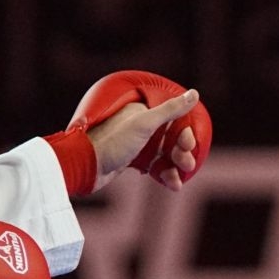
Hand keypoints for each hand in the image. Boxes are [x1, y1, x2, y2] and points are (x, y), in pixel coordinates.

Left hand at [69, 70, 213, 192]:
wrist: (84, 166)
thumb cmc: (113, 142)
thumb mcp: (144, 124)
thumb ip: (170, 110)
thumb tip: (194, 94)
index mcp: (142, 110)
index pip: (173, 119)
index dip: (185, 133)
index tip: (189, 145)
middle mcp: (140, 125)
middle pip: (172, 137)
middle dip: (182, 152)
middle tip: (188, 164)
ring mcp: (135, 143)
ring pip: (165, 154)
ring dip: (176, 166)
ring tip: (180, 178)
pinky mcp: (131, 160)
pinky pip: (155, 166)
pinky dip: (165, 175)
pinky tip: (173, 185)